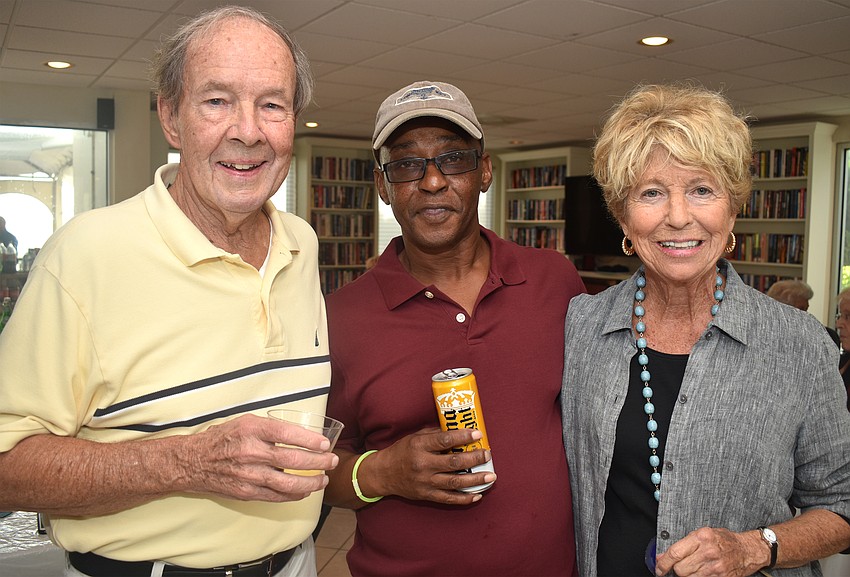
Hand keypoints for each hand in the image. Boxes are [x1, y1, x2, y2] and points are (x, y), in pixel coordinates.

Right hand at [181, 414, 338, 502]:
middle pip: (292, 459)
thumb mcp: (246, 422)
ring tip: (323, 479)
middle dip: (317, 462)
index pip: (287, 434)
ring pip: (287, 482)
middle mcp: (251, 452)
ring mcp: (249, 475)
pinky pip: (276, 496)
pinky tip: (305, 491)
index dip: (309, 440)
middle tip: (331, 461)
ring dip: (310, 482)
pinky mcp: (247, 492)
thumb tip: (302, 435)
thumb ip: (271, 428)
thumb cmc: (224, 438)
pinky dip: (294, 494)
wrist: (194, 461)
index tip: (324, 443)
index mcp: (251, 430)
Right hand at [363, 427, 495, 504]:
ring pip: (455, 482)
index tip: (478, 434)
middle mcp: (423, 464)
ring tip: (491, 476)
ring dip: (476, 479)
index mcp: (419, 446)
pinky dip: (465, 498)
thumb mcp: (415, 437)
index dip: (463, 437)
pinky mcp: (426, 495)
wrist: (383, 473)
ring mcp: (425, 482)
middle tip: (487, 454)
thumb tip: (458, 429)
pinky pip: (449, 498)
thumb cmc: (402, 451)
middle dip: (474, 458)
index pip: (444, 440)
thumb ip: (435, 434)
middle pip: (454, 462)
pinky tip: (478, 494)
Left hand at [655, 527, 766, 576]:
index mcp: (701, 537)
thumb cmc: (725, 540)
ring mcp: (715, 567)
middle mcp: (708, 552)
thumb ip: (684, 544)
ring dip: (687, 575)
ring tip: (693, 568)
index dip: (663, 563)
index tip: (658, 567)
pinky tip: (700, 573)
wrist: (747, 550)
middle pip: (680, 569)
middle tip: (681, 566)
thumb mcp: (703, 534)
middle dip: (677, 569)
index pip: (675, 553)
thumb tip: (663, 555)